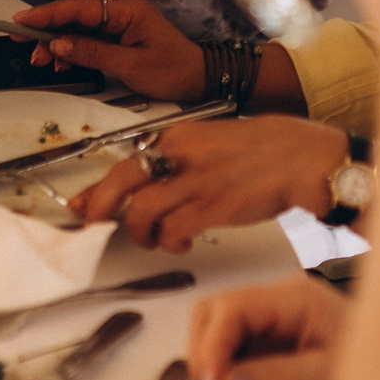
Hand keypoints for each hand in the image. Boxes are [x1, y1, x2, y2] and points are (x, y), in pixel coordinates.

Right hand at [18, 0, 205, 100]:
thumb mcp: (130, 66)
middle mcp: (122, 10)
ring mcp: (120, 22)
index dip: (48, 13)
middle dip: (48, 29)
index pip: (79, 7)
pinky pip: (88, 37)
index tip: (25, 20)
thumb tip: (59, 45)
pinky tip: (62, 61)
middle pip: (74, 14)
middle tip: (24, 41)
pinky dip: (72, 49)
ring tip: (41, 59)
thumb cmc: (174, 70)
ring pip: (78, 27)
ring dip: (58, 43)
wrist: (199, 78)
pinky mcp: (119, 34)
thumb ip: (92, 53)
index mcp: (127, 10)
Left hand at [70, 117, 347, 250]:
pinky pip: (173, 231)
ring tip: (153, 238)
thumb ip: (176, 161)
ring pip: (141, 212)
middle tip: (94, 226)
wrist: (300, 157)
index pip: (123, 160)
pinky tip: (181, 241)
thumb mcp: (209, 144)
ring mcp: (195, 181)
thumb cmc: (259, 152)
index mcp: (178, 137)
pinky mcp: (213, 206)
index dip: (95, 187)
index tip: (79, 204)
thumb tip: (142, 184)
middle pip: (120, 181)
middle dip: (99, 208)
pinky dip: (169, 242)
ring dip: (140, 234)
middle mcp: (180, 155)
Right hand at [187, 278, 345, 379]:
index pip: (232, 308)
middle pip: (216, 311)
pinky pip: (233, 348)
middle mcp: (281, 301)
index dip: (213, 347)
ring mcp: (276, 320)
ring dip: (211, 362)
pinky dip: (224, 371)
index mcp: (296, 298)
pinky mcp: (275, 343)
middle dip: (205, 352)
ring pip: (218, 328)